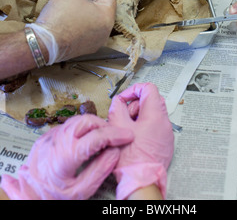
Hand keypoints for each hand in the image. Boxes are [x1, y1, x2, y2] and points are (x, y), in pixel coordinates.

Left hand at [0, 114, 133, 199]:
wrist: (28, 196)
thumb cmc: (53, 197)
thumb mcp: (80, 192)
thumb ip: (99, 170)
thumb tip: (115, 151)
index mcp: (65, 157)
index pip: (96, 137)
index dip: (114, 135)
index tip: (127, 136)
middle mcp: (56, 142)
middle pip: (86, 121)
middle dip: (104, 125)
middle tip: (114, 136)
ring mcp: (49, 137)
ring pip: (77, 120)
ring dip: (93, 125)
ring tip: (102, 138)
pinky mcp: (46, 136)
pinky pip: (68, 125)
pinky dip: (81, 128)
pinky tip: (86, 140)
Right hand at [34, 0, 115, 62]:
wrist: (44, 43)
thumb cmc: (61, 17)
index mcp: (107, 17)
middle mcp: (104, 31)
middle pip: (99, 5)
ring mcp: (94, 41)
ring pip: (90, 15)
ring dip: (80, 2)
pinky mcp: (82, 47)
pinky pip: (84, 27)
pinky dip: (77, 16)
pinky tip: (65, 9)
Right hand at [108, 83, 173, 199]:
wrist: (141, 181)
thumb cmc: (131, 159)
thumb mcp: (117, 127)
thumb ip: (117, 108)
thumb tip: (118, 101)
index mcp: (155, 115)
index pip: (149, 88)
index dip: (133, 90)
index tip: (124, 99)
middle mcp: (165, 122)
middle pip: (151, 100)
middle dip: (135, 105)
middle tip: (125, 117)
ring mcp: (167, 133)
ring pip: (153, 114)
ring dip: (139, 117)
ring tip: (128, 130)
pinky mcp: (166, 143)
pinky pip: (156, 128)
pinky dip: (145, 128)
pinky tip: (135, 139)